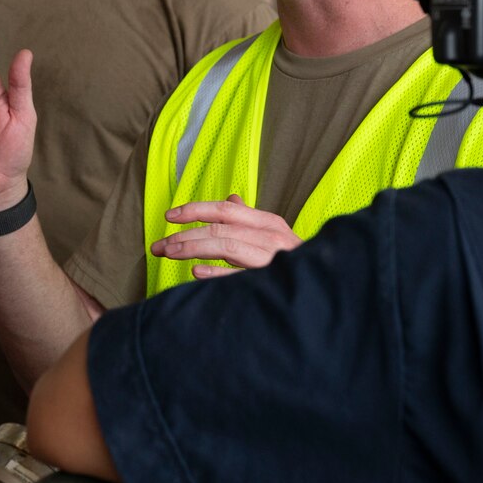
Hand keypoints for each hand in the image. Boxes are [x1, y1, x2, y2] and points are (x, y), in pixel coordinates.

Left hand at [150, 194, 300, 277]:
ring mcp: (272, 258)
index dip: (195, 210)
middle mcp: (270, 236)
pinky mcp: (271, 280)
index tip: (169, 217)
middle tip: (158, 246)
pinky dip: (216, 273)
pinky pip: (239, 276)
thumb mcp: (274, 235)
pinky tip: (196, 273)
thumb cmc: (295, 261)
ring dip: (192, 248)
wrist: (323, 285)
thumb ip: (250, 218)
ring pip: (225, 246)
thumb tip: (232, 198)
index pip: (225, 210)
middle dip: (184, 235)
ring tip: (169, 253)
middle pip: (219, 228)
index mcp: (268, 222)